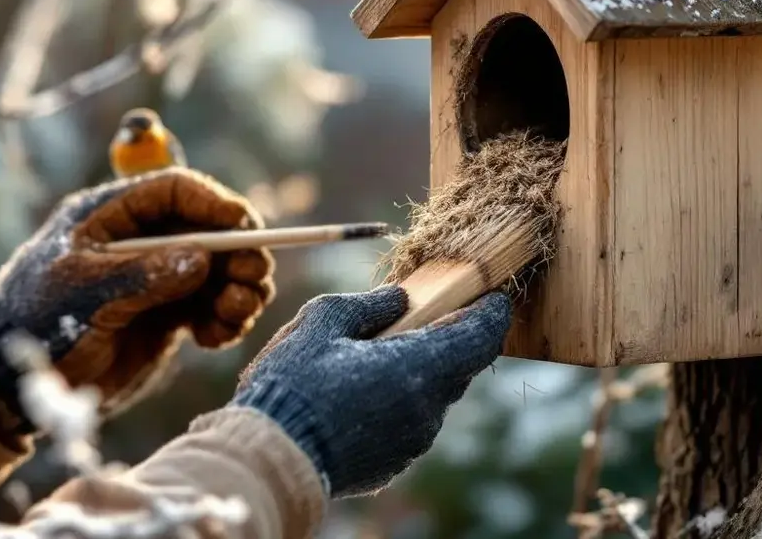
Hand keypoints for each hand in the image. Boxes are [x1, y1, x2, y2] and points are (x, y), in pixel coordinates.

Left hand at [0, 167, 274, 434]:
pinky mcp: (166, 316)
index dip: (215, 204)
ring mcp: (156, 279)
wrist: (8, 380)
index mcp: (112, 215)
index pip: (176, 191)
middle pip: (209, 231)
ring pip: (218, 272)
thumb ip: (143, 274)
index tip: (243, 228)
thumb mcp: (82, 292)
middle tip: (252, 278)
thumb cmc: (35, 323)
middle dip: (239, 252)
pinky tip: (214, 338)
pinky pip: (211, 308)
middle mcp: (141, 241)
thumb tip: (201, 259)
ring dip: (238, 289)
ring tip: (236, 313)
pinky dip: (224, 320)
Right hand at [232, 285, 511, 497]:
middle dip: (448, 338)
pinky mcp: (393, 464)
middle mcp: (426, 410)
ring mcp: (412, 443)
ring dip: (417, 372)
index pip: (480, 338)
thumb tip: (401, 298)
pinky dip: (397, 401)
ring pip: (431, 396)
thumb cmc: (293, 383)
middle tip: (426, 314)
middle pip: (458, 366)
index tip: (494, 296)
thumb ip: (370, 305)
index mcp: (418, 368)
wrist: (267, 458)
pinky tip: (360, 392)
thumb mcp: (323, 320)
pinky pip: (409, 423)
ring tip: (377, 355)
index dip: (493, 313)